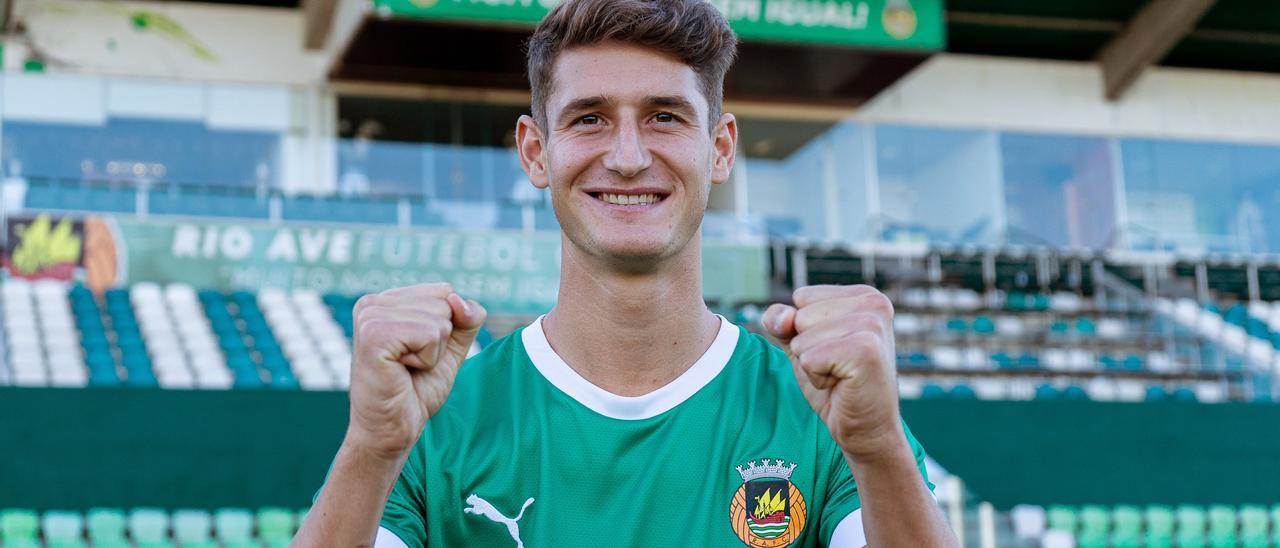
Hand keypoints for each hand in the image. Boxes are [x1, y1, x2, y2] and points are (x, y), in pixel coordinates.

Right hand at [345, 283, 486, 458]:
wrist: (392, 429)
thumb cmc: (416, 390)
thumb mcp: (451, 347)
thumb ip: (466, 318)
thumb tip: (458, 300)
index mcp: (387, 300)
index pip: (445, 291)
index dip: (446, 328)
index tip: (417, 352)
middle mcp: (373, 302)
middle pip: (444, 303)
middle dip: (439, 341)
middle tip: (410, 365)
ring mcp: (370, 316)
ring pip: (439, 320)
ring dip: (432, 353)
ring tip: (405, 369)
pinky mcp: (373, 334)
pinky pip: (429, 335)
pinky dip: (426, 360)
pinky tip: (401, 372)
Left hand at [762, 285, 903, 461]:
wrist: (866, 428)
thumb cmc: (837, 386)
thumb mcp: (803, 345)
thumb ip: (782, 322)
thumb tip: (781, 317)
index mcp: (864, 295)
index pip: (802, 297)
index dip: (806, 330)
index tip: (835, 350)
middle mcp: (874, 303)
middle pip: (800, 315)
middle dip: (809, 347)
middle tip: (838, 367)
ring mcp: (872, 325)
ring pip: (802, 338)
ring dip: (813, 365)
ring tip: (841, 376)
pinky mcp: (866, 350)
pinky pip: (809, 359)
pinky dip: (817, 378)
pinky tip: (842, 385)